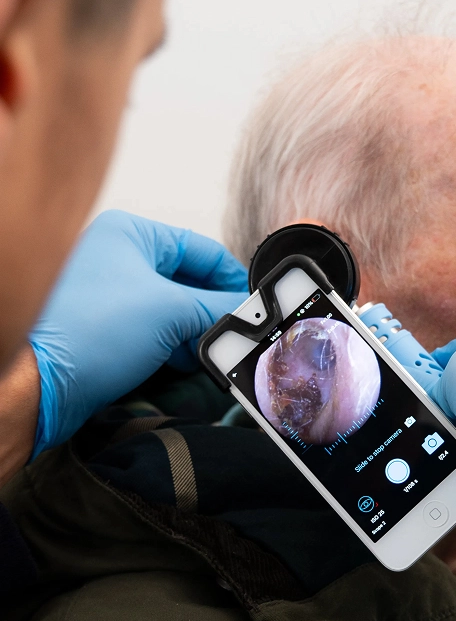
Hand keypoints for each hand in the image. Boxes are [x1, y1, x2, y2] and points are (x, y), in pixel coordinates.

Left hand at [28, 210, 247, 457]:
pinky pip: (155, 332)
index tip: (254, 308)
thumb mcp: (172, 312)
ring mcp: (110, 295)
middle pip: (190, 282)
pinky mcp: (106, 330)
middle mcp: (118, 258)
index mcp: (131, 234)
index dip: (232, 280)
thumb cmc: (89, 333)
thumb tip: (252, 312)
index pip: (203, 251)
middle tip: (235, 335)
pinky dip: (175, 348)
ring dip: (195, 334)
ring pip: (174, 310)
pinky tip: (186, 365)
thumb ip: (220, 307)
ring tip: (210, 355)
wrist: (36, 386)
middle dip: (213, 312)